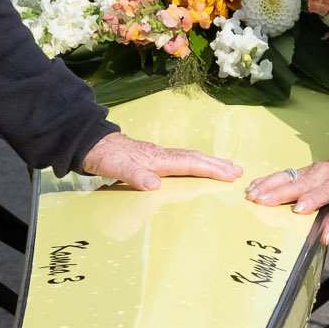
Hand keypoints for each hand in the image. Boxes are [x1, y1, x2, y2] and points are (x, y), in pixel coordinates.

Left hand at [79, 130, 240, 191]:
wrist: (89, 142)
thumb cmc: (102, 156)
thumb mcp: (114, 167)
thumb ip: (134, 175)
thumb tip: (154, 185)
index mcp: (156, 159)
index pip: (189, 164)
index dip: (210, 169)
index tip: (229, 174)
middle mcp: (160, 155)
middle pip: (195, 158)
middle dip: (218, 165)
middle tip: (239, 170)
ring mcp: (157, 155)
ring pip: (190, 158)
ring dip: (210, 162)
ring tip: (227, 167)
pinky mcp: (152, 157)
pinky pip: (182, 160)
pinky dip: (196, 163)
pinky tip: (199, 166)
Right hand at [245, 141, 328, 239]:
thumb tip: (325, 238)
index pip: (323, 192)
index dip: (311, 200)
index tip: (297, 210)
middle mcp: (322, 173)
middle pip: (299, 184)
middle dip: (279, 193)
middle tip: (261, 201)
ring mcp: (309, 170)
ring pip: (286, 177)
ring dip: (267, 185)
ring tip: (252, 194)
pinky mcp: (301, 170)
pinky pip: (282, 175)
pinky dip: (266, 180)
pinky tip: (253, 185)